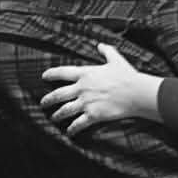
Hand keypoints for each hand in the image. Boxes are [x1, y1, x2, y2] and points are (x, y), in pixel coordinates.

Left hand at [40, 44, 161, 134]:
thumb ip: (106, 51)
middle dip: (48, 99)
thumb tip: (100, 45)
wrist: (135, 92)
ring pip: (65, 110)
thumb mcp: (115, 59)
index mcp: (85, 73)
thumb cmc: (126, 75)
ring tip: (52, 118)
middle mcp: (82, 88)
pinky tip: (69, 132)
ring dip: (57, 115)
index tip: (44, 77)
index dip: (51, 74)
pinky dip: (72, 129)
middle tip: (42, 103)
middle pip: (59, 94)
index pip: (62, 72)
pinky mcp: (93, 115)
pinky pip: (78, 123)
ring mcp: (86, 102)